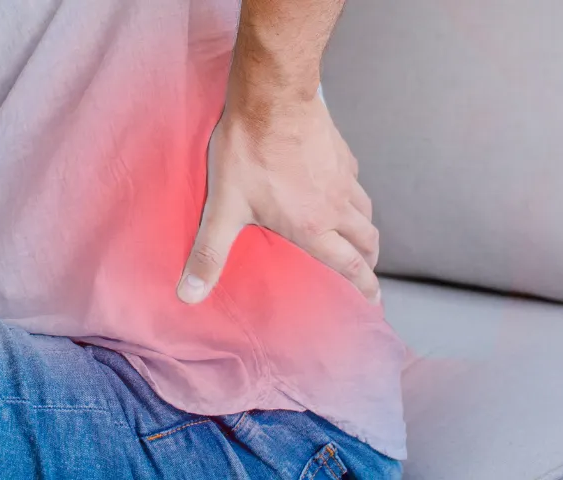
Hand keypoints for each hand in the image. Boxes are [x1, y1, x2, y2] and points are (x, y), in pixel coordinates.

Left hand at [178, 96, 379, 304]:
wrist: (272, 98)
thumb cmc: (248, 151)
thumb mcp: (224, 208)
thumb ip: (209, 253)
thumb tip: (189, 295)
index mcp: (313, 227)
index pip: (349, 264)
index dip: (364, 285)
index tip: (373, 298)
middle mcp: (335, 205)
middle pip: (367, 239)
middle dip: (369, 260)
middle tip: (367, 270)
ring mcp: (342, 177)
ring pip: (365, 210)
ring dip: (365, 229)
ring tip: (359, 237)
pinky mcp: (340, 153)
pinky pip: (355, 182)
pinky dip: (354, 195)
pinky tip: (341, 191)